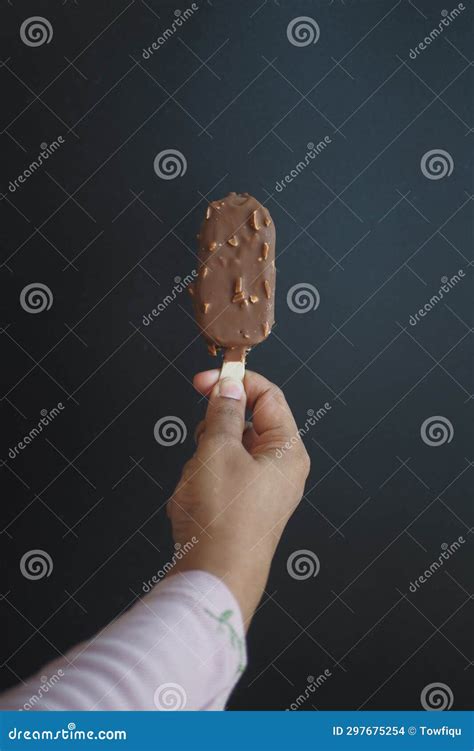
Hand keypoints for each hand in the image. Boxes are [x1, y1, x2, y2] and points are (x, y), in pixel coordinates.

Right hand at [167, 370, 310, 627]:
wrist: (213, 579)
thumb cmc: (222, 518)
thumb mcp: (218, 450)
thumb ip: (224, 411)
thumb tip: (229, 386)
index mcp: (287, 451)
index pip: (268, 397)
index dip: (236, 382)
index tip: (204, 380)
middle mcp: (280, 470)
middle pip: (246, 424)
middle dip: (214, 429)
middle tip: (201, 444)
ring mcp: (261, 491)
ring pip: (226, 452)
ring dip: (203, 459)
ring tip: (197, 483)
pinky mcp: (241, 509)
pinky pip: (217, 478)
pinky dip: (200, 481)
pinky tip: (193, 501)